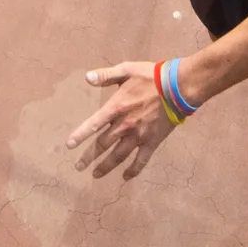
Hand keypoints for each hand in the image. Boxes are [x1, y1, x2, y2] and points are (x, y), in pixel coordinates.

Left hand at [65, 61, 177, 179]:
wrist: (178, 88)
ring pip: (118, 156)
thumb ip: (106, 75)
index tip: (69, 146)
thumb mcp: (126, 69)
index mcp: (116, 108)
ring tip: (95, 174)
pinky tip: (126, 177)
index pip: (93, 125)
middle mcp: (124, 126)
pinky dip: (133, 170)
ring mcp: (138, 136)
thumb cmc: (151, 77)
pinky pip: (141, 160)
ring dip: (106, 166)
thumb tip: (86, 77)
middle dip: (89, 156)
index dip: (80, 135)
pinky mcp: (152, 142)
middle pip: (103, 145)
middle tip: (78, 166)